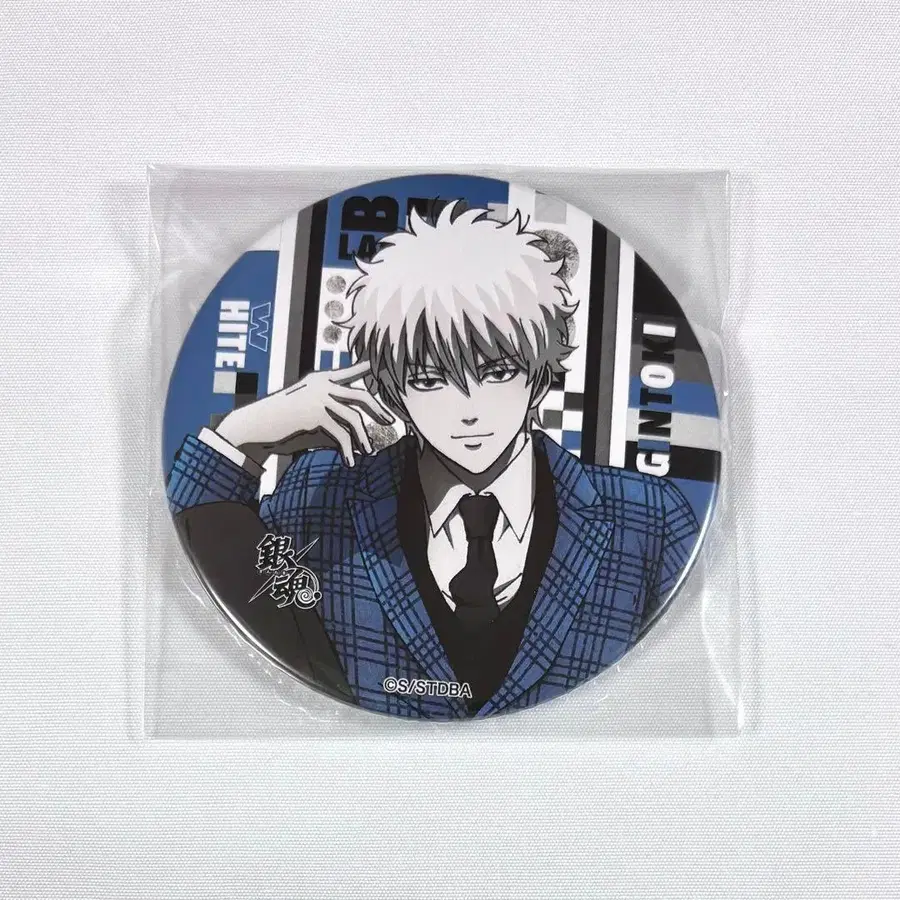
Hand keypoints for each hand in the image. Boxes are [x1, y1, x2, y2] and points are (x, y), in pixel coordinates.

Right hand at [215, 360, 394, 466]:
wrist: (255, 426)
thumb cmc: (281, 424)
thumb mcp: (309, 420)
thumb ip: (331, 425)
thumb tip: (354, 443)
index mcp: (318, 380)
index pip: (347, 373)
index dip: (362, 369)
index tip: (375, 365)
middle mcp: (321, 385)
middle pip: (360, 395)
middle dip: (377, 409)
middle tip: (390, 421)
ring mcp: (319, 398)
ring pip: (353, 417)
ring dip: (363, 437)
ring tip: (368, 451)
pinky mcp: (315, 415)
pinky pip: (340, 434)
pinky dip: (347, 450)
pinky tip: (350, 461)